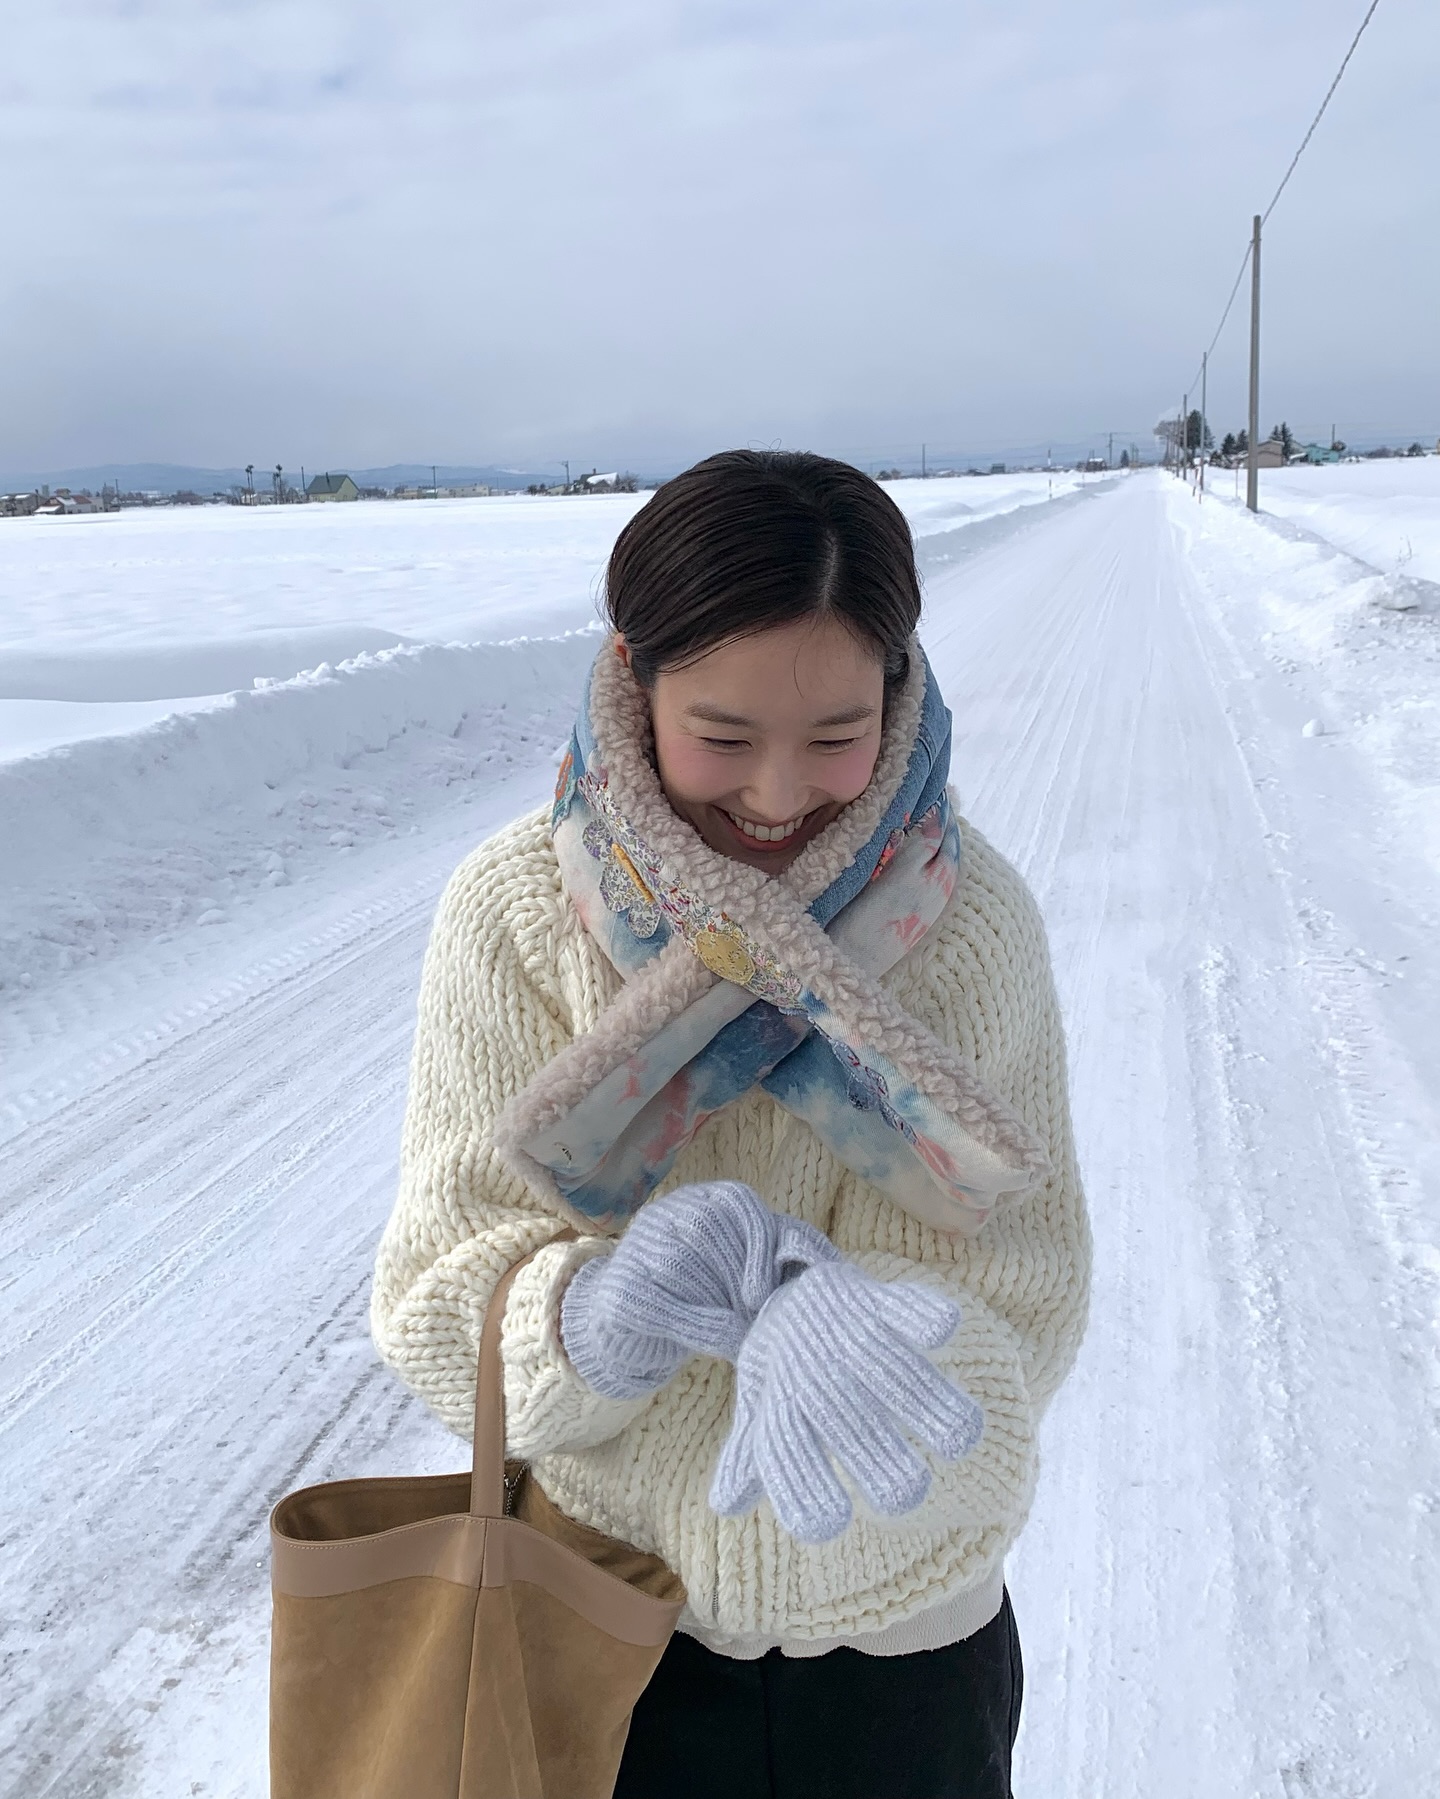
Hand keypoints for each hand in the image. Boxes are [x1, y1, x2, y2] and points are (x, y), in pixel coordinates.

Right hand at [559, 1181, 836, 1399]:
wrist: (632, 1332)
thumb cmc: (703, 1302)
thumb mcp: (741, 1276)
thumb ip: (775, 1263)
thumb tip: (826, 1266)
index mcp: (698, 1202)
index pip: (735, 1202)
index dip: (760, 1241)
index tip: (767, 1289)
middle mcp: (663, 1216)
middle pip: (707, 1229)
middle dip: (739, 1277)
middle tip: (759, 1315)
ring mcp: (635, 1249)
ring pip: (680, 1264)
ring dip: (720, 1303)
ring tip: (744, 1331)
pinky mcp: (616, 1290)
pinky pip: (657, 1302)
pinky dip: (697, 1324)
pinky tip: (723, 1341)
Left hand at [709, 1261, 983, 1542]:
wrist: (783, 1286)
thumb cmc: (781, 1369)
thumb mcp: (760, 1410)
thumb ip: (752, 1457)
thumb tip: (726, 1504)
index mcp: (780, 1406)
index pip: (784, 1452)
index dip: (802, 1488)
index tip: (831, 1524)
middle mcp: (812, 1374)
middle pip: (845, 1420)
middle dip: (875, 1457)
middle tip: (907, 1493)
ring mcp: (843, 1335)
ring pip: (886, 1368)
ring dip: (925, 1399)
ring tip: (963, 1439)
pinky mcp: (872, 1300)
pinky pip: (900, 1305)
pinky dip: (921, 1313)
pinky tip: (944, 1329)